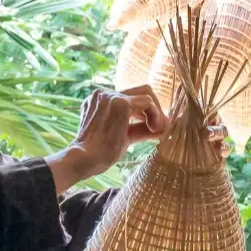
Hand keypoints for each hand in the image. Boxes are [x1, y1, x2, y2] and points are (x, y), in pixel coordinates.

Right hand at [48, 86, 165, 191]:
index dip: (146, 111)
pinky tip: (154, 130)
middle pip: (140, 90)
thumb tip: (164, 126)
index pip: (130, 97)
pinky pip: (148, 102)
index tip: (153, 128)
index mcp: (99, 100)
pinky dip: (156, 115)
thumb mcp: (124, 136)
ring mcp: (111, 96)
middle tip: (159, 128)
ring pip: (146, 94)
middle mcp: (103, 94)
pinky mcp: (120, 103)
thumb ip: (141, 128)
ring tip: (157, 131)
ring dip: (157, 113)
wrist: (85, 159)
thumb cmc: (100, 153)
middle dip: (155, 108)